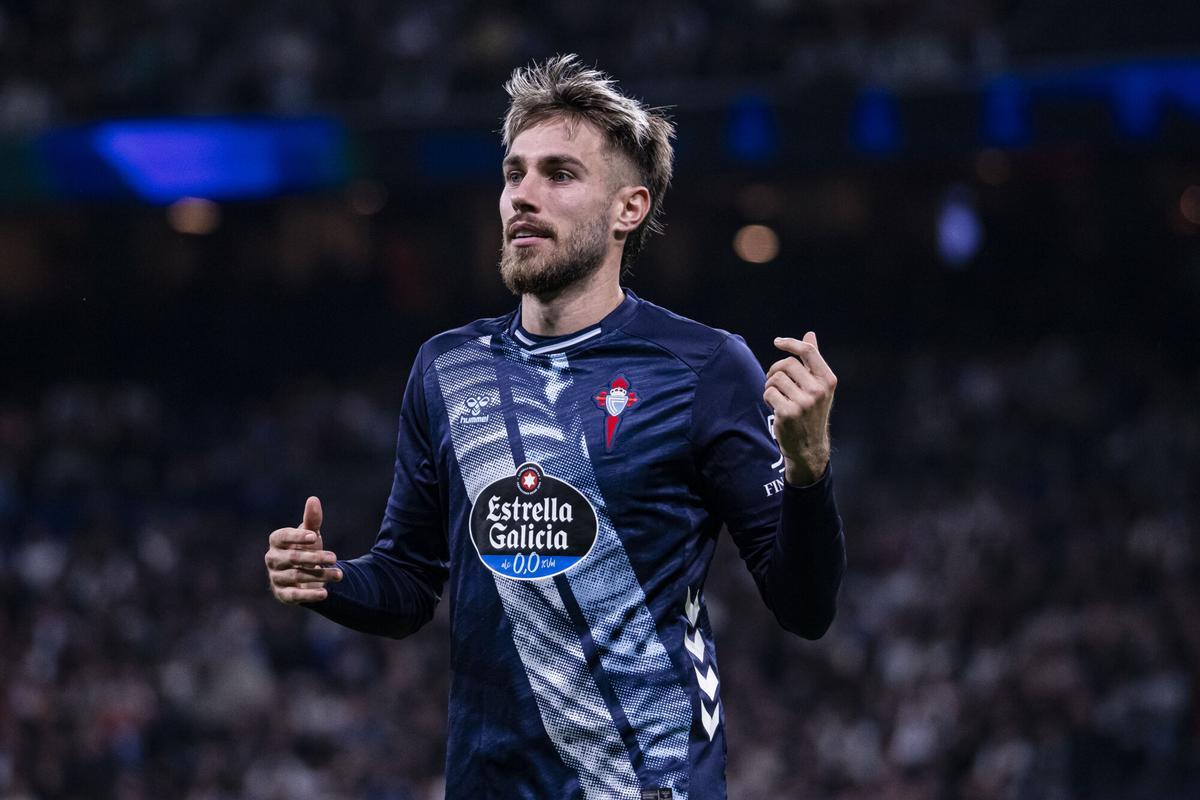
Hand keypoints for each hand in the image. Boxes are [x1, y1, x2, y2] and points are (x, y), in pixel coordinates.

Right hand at [265, 496, 341, 603]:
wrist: (305, 574)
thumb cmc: (306, 549)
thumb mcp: (311, 534)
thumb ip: (312, 520)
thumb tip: (313, 499)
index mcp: (276, 541)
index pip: (282, 537)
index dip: (297, 537)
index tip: (315, 536)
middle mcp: (272, 559)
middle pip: (292, 558)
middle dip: (315, 557)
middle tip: (334, 557)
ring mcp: (276, 577)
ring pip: (297, 576)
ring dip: (319, 575)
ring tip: (339, 574)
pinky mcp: (282, 594)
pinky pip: (294, 596)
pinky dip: (309, 595)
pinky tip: (325, 593)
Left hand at [764, 332, 837, 485]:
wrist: (809, 446)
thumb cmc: (812, 412)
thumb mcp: (818, 386)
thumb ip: (813, 361)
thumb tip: (810, 334)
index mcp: (828, 380)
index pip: (808, 351)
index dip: (790, 343)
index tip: (777, 341)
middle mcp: (818, 390)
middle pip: (786, 364)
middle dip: (775, 371)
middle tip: (774, 382)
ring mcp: (804, 402)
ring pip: (775, 379)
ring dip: (770, 387)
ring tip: (777, 397)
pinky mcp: (788, 413)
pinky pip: (768, 393)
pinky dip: (767, 399)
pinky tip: (776, 408)